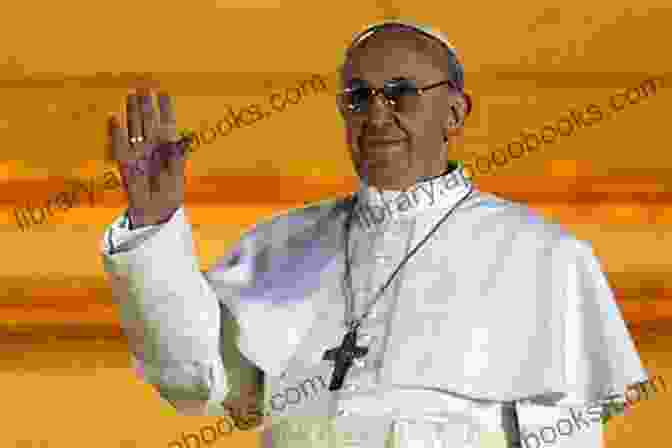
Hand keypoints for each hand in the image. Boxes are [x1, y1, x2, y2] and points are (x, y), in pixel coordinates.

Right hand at [108, 87, 189, 228]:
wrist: (156, 210)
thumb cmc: (170, 192)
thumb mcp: (177, 174)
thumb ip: (177, 157)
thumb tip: (178, 140)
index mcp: (168, 147)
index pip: (167, 123)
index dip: (165, 108)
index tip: (163, 93)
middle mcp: (152, 146)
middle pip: (149, 121)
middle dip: (146, 104)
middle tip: (144, 87)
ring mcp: (138, 152)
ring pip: (135, 127)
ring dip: (132, 112)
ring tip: (131, 95)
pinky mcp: (125, 162)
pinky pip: (119, 145)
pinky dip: (116, 132)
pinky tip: (113, 118)